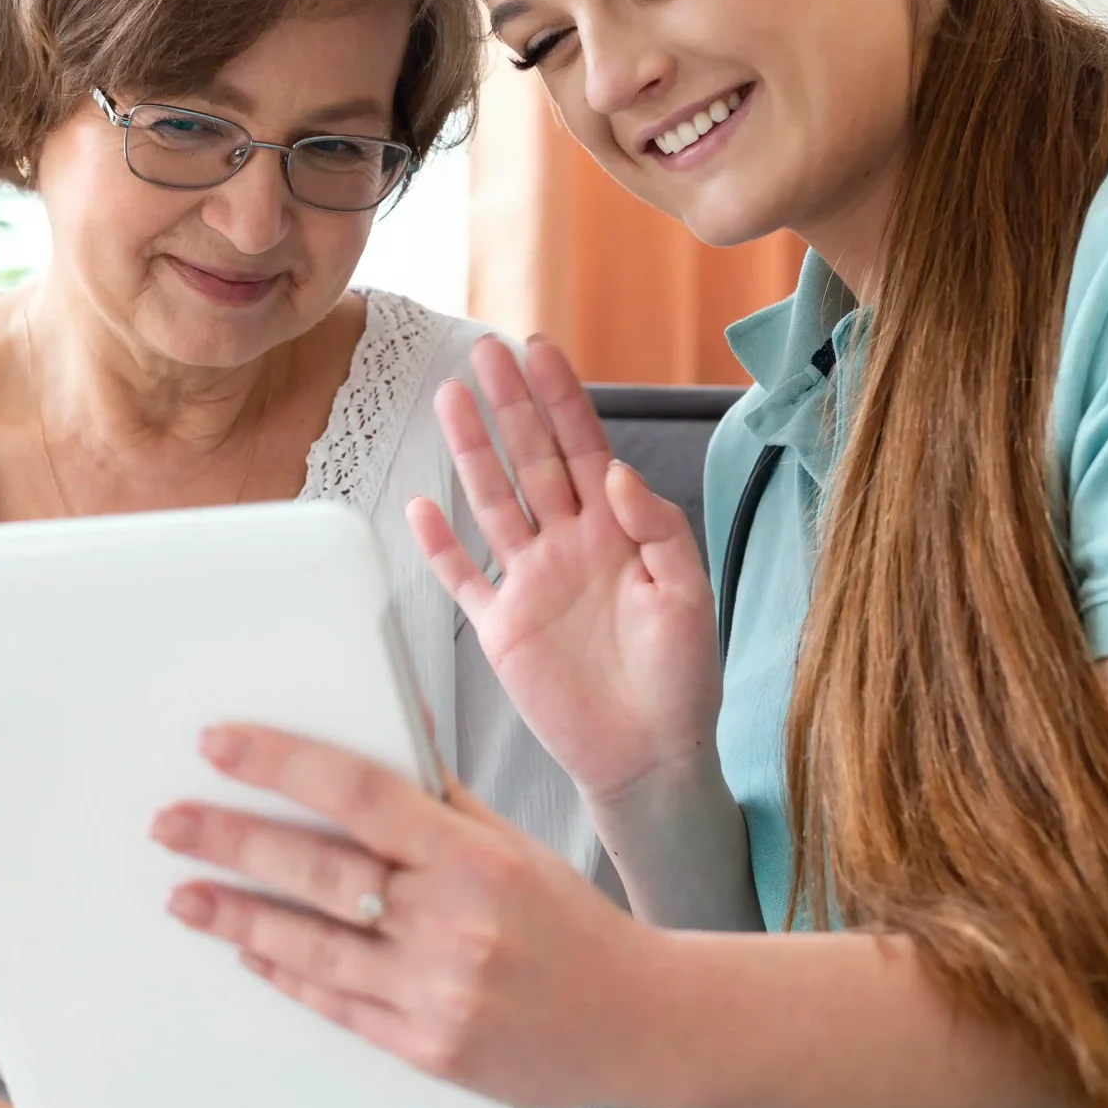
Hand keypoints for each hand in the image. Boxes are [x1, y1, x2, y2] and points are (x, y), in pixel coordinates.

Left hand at [152, 724, 664, 1107]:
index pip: (360, 793)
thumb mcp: (514, 843)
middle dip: (232, 842)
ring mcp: (437, 994)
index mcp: (476, 855)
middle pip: (319, 870)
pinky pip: (336, 1005)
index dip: (281, 764)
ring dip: (236, 914)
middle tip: (169, 822)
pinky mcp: (427, 1051)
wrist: (639, 1022)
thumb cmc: (569, 921)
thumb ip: (439, 796)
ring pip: (313, 945)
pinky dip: (285, 972)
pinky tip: (246, 947)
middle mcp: (453, 923)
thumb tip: (383, 725)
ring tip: (181, 893)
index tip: (218, 745)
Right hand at [408, 335, 720, 809]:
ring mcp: (531, 584)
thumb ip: (657, 527)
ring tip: (449, 398)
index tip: (539, 350)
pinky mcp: (503, 630)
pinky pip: (463, 579)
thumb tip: (613, 471)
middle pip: (531, 460)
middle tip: (484, 352)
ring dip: (470, 451)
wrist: (649, 757)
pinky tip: (420, 507)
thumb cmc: (681, 680)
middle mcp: (569, 546)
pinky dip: (439, 546)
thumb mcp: (688, 594)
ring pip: (493, 502)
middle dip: (509, 404)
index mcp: (617, 532)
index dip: (562, 398)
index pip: (584, 449)